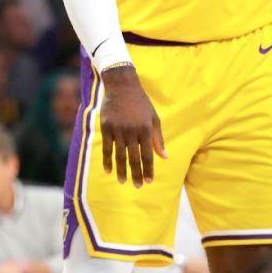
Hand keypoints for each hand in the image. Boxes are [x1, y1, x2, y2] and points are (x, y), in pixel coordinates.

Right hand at [100, 66, 166, 186]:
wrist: (121, 86)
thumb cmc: (140, 102)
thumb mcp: (153, 118)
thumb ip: (158, 138)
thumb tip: (164, 156)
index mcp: (146, 129)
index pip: (148, 155)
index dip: (149, 169)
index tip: (149, 181)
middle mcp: (132, 131)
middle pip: (134, 158)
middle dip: (136, 174)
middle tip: (138, 186)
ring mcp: (118, 129)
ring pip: (120, 155)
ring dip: (121, 170)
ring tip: (123, 182)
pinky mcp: (106, 127)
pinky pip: (106, 147)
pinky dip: (107, 160)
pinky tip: (108, 170)